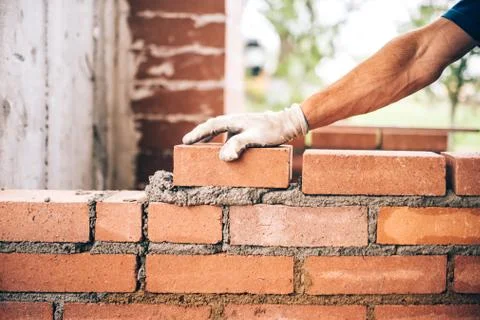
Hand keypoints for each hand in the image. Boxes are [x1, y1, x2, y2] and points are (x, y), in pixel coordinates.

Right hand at [182, 104, 308, 160]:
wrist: (287, 124)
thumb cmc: (271, 131)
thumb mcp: (254, 138)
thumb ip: (238, 145)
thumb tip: (223, 157)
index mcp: (233, 121)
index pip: (210, 126)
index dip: (197, 134)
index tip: (185, 141)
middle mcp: (234, 121)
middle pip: (212, 126)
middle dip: (200, 135)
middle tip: (187, 143)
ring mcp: (240, 125)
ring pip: (220, 130)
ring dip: (210, 137)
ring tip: (200, 147)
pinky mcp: (246, 130)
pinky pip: (228, 135)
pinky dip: (221, 141)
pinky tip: (223, 150)